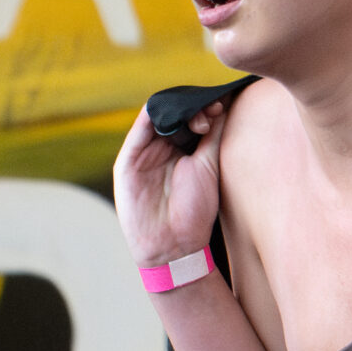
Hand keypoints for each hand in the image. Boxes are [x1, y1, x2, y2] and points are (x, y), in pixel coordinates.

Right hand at [113, 101, 225, 266]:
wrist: (174, 245)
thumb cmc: (195, 211)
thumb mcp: (208, 167)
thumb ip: (212, 136)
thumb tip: (223, 105)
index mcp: (182, 151)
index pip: (189, 118)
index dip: (204, 108)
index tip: (221, 106)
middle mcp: (162, 149)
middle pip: (173, 115)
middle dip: (192, 108)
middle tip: (210, 114)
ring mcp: (144, 154)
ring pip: (156, 118)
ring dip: (176, 110)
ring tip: (197, 117)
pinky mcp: (128, 161)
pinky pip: (138, 131)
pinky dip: (153, 115)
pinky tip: (169, 110)